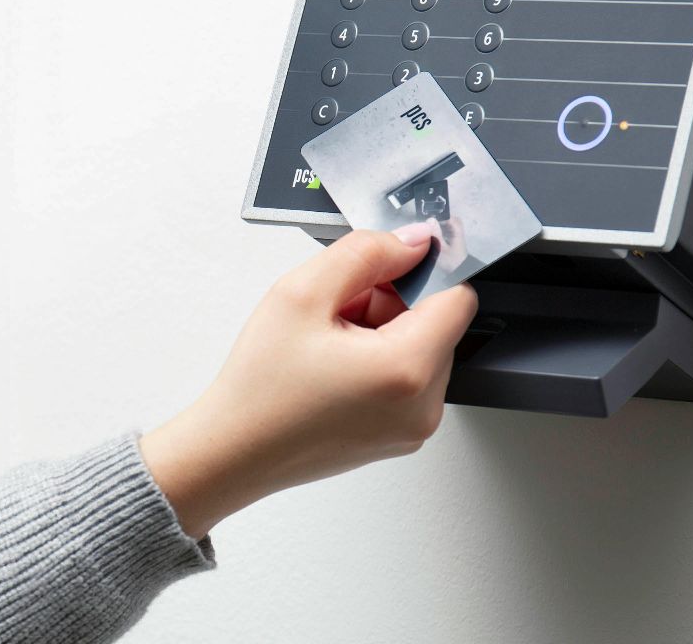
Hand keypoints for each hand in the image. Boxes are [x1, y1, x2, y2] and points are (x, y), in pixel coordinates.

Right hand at [138, 222, 477, 539]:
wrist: (233, 450)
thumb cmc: (259, 388)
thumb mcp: (302, 292)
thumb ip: (366, 252)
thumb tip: (412, 242)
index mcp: (407, 371)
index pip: (458, 296)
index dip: (418, 272)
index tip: (382, 270)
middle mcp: (422, 407)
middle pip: (436, 323)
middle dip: (391, 304)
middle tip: (336, 314)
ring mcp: (413, 427)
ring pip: (421, 349)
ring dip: (382, 332)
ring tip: (329, 344)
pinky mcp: (399, 436)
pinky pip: (407, 379)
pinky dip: (377, 362)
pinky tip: (333, 367)